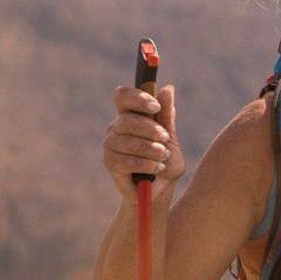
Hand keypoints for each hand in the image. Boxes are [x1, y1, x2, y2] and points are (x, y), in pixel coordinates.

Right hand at [103, 84, 185, 204]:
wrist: (160, 190)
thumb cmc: (165, 161)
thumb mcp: (170, 137)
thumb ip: (167, 115)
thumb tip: (168, 88)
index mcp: (130, 115)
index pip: (123, 96)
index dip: (137, 98)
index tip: (155, 107)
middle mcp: (116, 127)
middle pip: (126, 119)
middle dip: (149, 129)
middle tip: (165, 138)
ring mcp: (111, 145)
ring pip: (128, 141)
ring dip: (151, 149)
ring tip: (163, 156)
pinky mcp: (110, 163)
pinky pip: (126, 160)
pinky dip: (146, 164)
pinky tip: (157, 168)